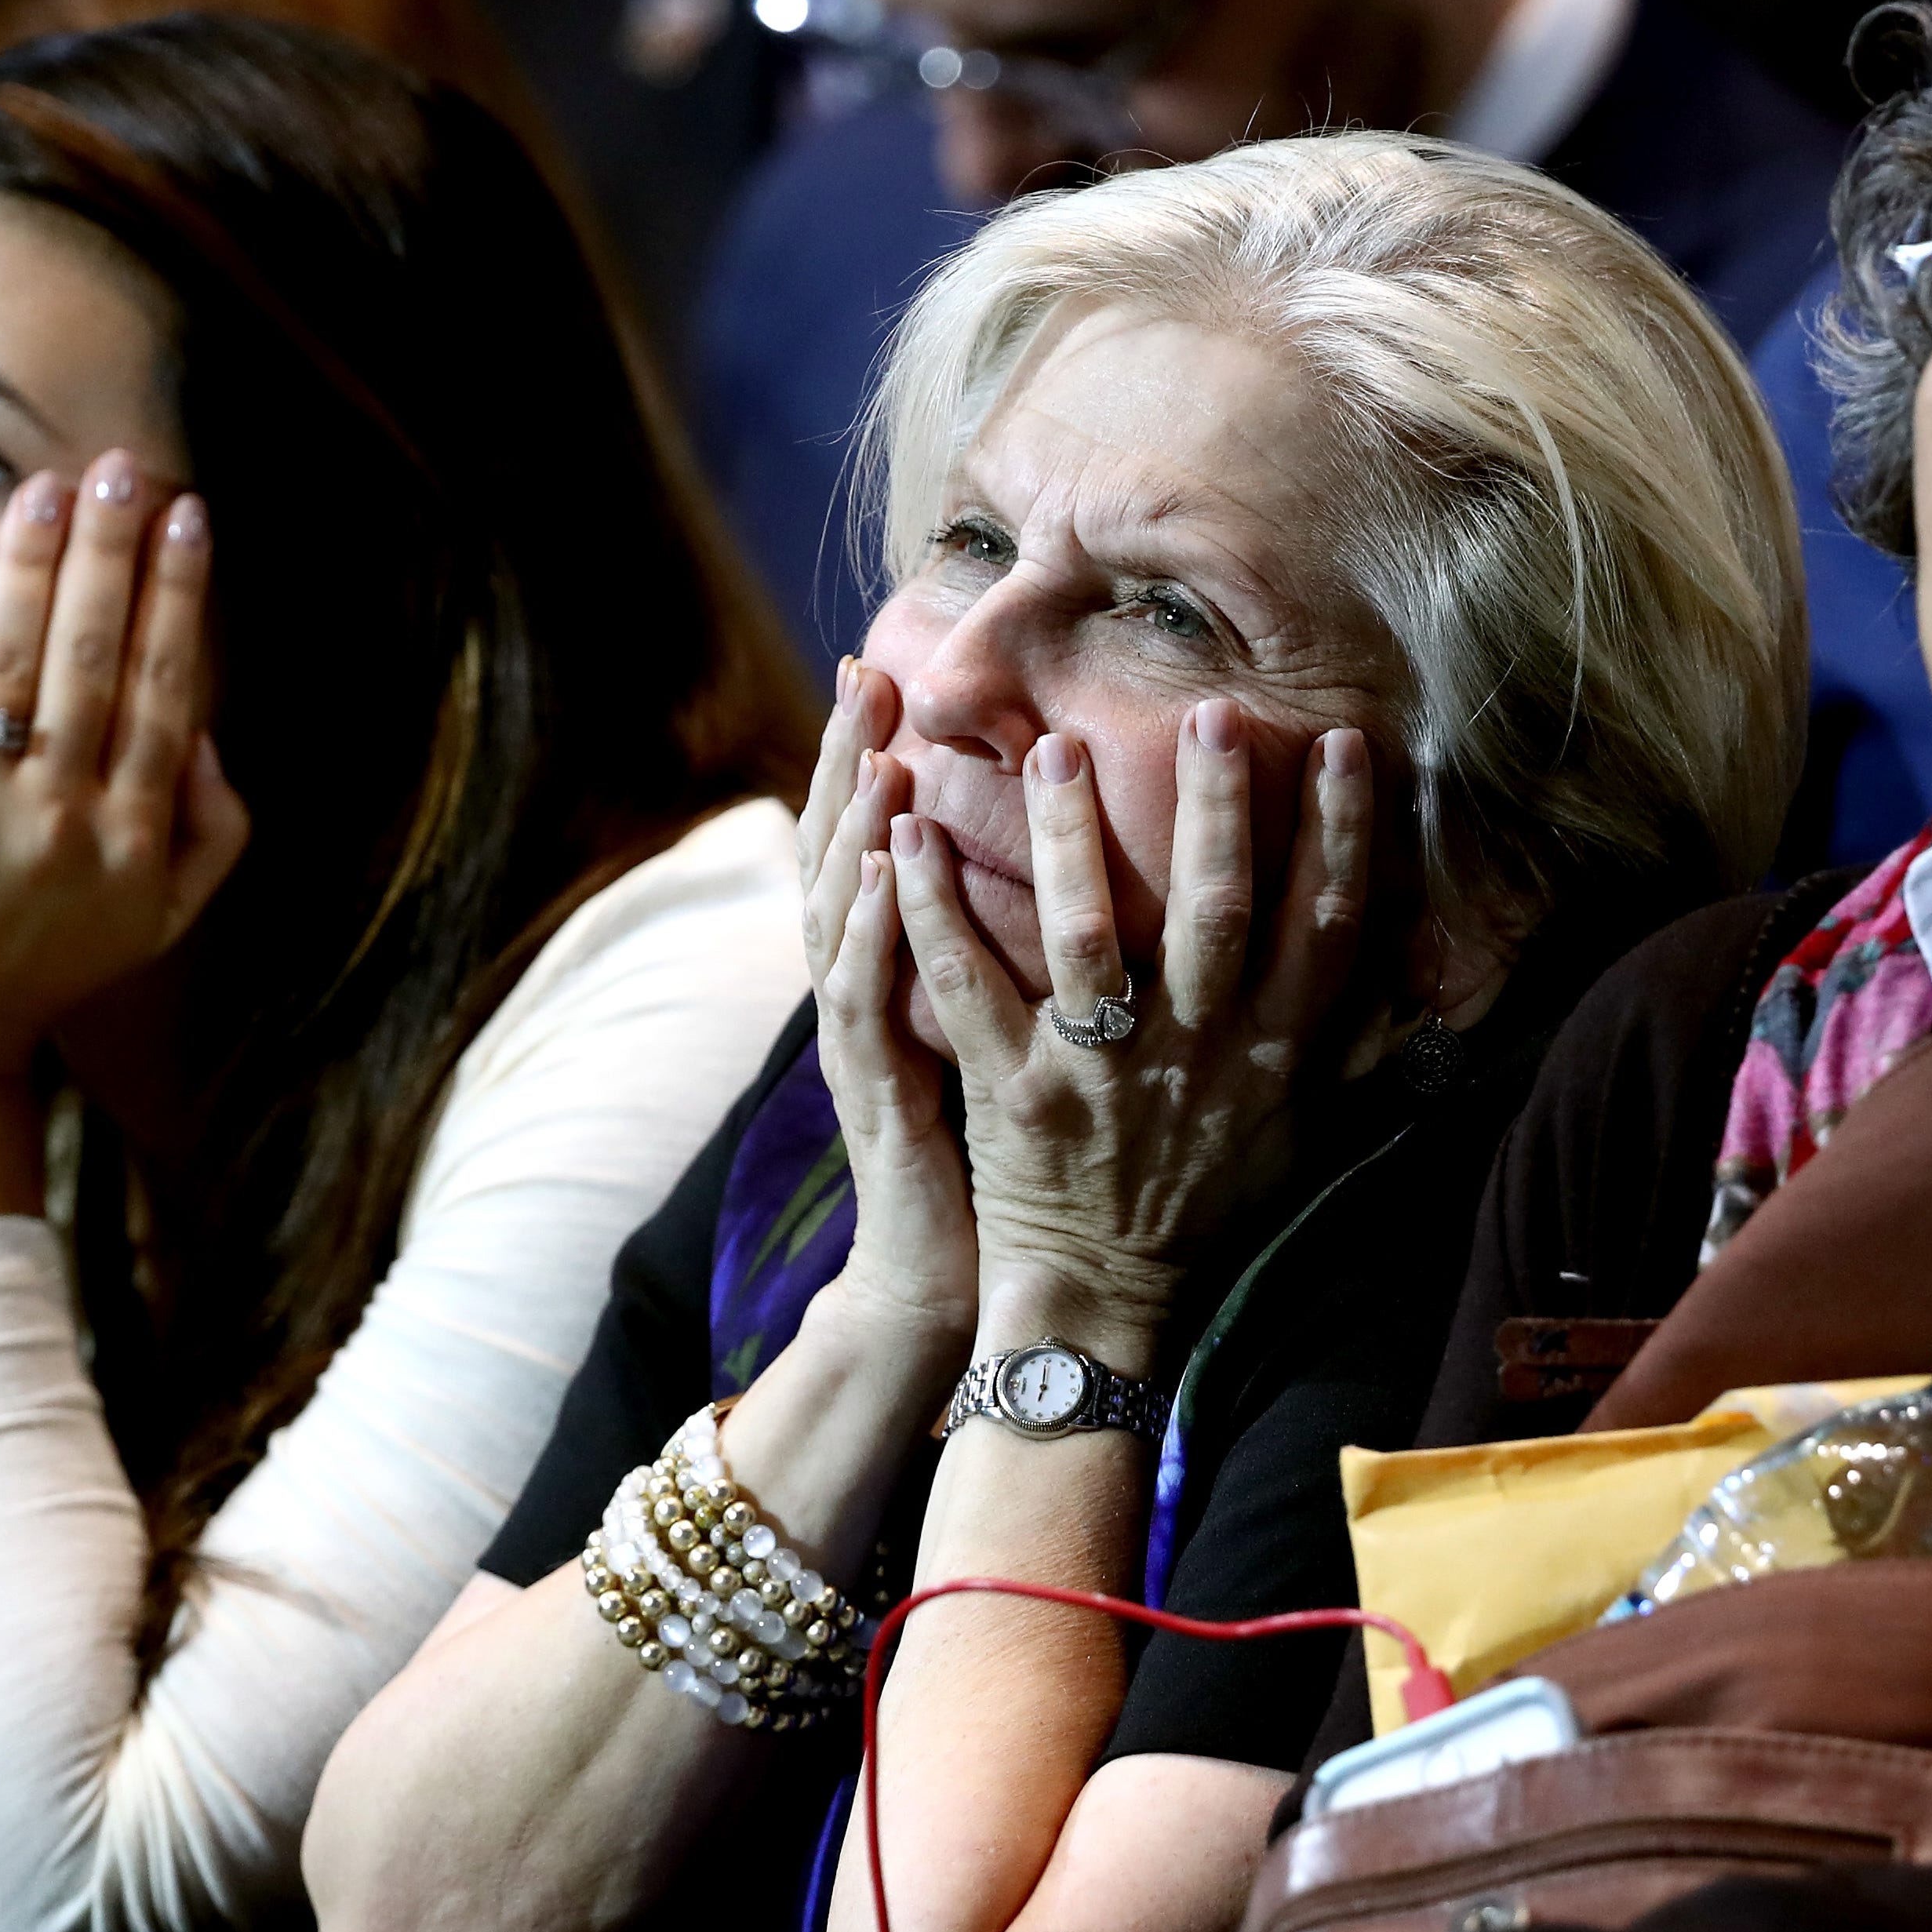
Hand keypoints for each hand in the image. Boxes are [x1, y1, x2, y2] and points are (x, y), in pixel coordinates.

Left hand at [0, 454, 248, 1084]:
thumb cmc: (44, 970)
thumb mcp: (161, 919)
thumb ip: (211, 833)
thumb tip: (212, 733)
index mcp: (138, 840)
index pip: (167, 691)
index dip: (180, 596)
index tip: (189, 520)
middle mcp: (69, 822)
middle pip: (98, 660)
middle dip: (114, 553)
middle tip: (122, 470)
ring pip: (18, 663)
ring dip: (37, 563)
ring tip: (49, 490)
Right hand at [803, 657, 979, 1358]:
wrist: (955, 1269)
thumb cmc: (1006, 1143)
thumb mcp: (1012, 1022)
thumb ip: (1025, 939)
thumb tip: (1090, 854)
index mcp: (901, 961)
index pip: (881, 835)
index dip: (875, 750)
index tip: (891, 662)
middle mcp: (867, 985)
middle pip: (841, 851)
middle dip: (847, 759)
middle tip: (865, 673)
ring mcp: (861, 1037)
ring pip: (843, 915)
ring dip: (855, 832)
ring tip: (874, 756)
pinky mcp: (878, 1092)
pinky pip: (867, 1000)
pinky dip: (871, 932)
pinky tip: (885, 876)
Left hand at [889, 702, 1371, 1343]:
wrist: (1103, 1302)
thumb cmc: (1204, 1204)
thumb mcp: (1297, 1129)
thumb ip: (1351, 1046)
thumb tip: (1432, 976)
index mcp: (1269, 1055)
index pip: (1324, 928)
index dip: (1342, 835)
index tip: (1348, 745)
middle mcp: (1193, 1054)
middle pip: (1215, 913)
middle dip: (1216, 811)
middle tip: (1211, 715)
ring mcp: (1098, 1071)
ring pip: (1087, 936)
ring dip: (1068, 838)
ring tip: (1053, 750)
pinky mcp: (1010, 1089)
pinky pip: (968, 986)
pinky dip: (935, 911)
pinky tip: (910, 840)